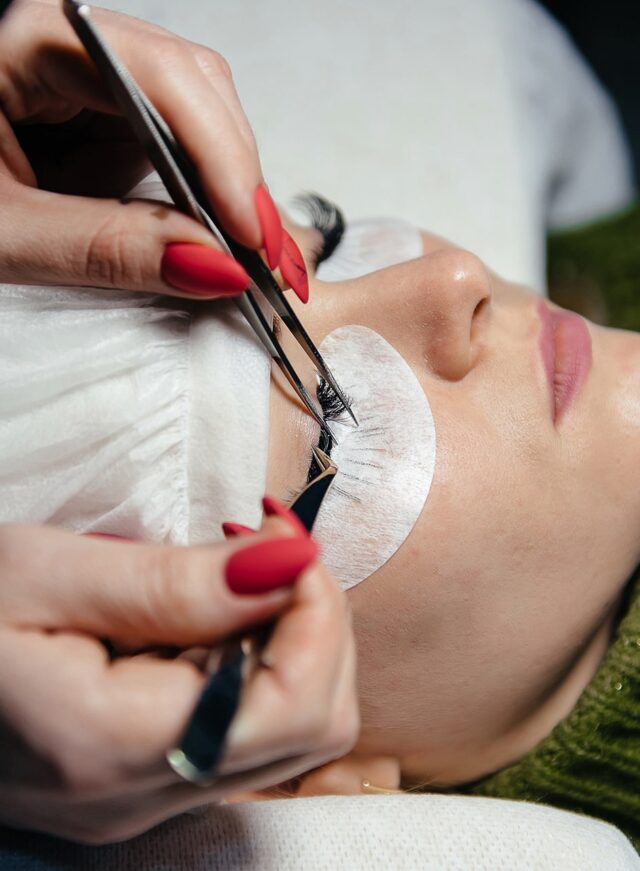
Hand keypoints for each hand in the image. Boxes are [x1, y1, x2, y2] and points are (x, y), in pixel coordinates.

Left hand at [0, 0, 285, 296]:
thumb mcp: (1, 232)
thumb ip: (105, 249)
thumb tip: (213, 268)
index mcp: (26, 38)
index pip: (159, 76)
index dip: (222, 156)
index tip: (251, 238)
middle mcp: (68, 47)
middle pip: (193, 89)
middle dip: (237, 180)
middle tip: (267, 261)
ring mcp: (89, 84)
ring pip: (194, 119)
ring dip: (223, 194)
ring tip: (246, 260)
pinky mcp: (97, 121)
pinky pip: (168, 148)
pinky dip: (195, 201)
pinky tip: (209, 237)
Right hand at [0, 515, 357, 842]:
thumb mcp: (40, 572)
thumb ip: (174, 580)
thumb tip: (290, 563)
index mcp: (114, 748)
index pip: (298, 704)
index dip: (319, 611)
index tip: (288, 537)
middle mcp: (140, 797)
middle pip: (312, 726)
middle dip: (313, 623)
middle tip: (266, 547)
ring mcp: (138, 800)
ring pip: (287, 733)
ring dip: (285, 640)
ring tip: (227, 574)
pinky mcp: (133, 783)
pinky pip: (236, 731)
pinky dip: (248, 663)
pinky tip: (199, 615)